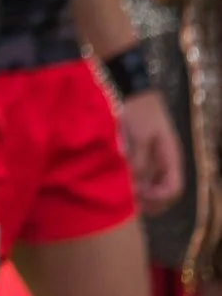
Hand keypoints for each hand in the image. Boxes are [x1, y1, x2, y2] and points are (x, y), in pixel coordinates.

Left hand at [121, 91, 186, 212]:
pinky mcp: (142, 150)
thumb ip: (140, 162)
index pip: (174, 188)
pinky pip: (143, 172)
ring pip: (153, 183)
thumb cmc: (138, 111)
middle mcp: (165, 159)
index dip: (158, 198)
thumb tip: (138, 187)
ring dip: (142, 193)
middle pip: (165, 189)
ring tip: (124, 200)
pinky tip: (121, 184)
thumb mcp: (140, 137)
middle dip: (150, 200)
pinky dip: (135, 181)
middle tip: (131, 207)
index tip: (139, 197)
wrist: (130, 88)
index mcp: (171, 156)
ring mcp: (155, 155)